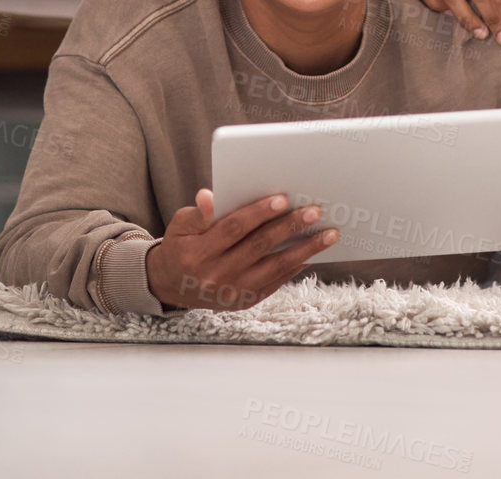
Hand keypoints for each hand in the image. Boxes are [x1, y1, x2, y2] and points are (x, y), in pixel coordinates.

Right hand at [145, 189, 337, 310]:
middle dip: (289, 227)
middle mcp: (215, 276)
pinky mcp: (243, 302)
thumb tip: (210, 197)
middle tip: (315, 212)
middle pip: (258, 247)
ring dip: (304, 250)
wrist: (171, 285)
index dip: (258, 213)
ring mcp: (231, 293)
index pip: (233, 229)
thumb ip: (198, 213)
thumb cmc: (181, 245)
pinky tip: (312, 253)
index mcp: (197, 253)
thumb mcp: (179, 225)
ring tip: (328, 235)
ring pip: (273, 268)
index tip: (283, 198)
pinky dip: (294, 268)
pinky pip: (274, 283)